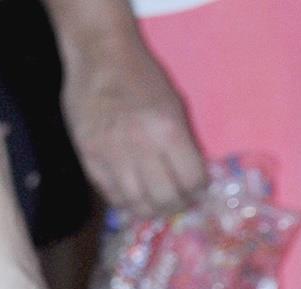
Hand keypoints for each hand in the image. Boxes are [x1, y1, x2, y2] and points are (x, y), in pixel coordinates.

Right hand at [60, 26, 207, 214]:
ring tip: (155, 203)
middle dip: (176, 205)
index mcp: (167, 130)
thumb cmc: (142, 77)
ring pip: (138, 205)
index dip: (198, 191)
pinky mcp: (89, 155)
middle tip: (176, 201)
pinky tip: (132, 195)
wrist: (99, 54)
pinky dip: (125, 201)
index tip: (196, 190)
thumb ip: (183, 143)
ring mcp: (111, 153)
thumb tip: (193, 180)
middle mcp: (140, 145)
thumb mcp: (174, 105)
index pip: (192, 181)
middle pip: (166, 199)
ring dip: (151, 209)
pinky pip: (111, 194)